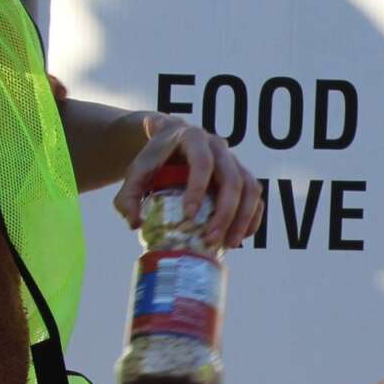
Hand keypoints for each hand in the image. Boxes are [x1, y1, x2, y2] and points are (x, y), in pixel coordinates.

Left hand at [114, 114, 262, 247]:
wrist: (170, 139)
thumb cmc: (153, 158)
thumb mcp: (136, 172)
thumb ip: (127, 196)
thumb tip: (136, 224)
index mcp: (192, 138)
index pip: (202, 162)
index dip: (198, 189)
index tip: (188, 216)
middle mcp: (219, 146)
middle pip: (233, 179)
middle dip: (224, 213)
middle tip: (210, 239)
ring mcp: (235, 160)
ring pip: (250, 189)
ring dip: (242, 219)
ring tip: (228, 244)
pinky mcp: (243, 174)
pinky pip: (255, 197)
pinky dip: (251, 218)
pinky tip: (239, 237)